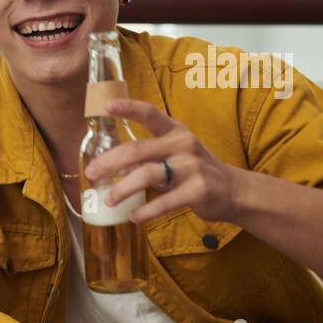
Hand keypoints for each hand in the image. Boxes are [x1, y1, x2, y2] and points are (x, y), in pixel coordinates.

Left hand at [84, 98, 239, 224]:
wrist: (232, 190)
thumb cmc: (192, 170)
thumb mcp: (172, 155)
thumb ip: (145, 157)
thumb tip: (109, 167)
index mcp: (175, 131)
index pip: (150, 114)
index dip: (128, 108)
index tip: (107, 106)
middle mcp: (183, 144)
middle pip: (138, 150)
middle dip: (109, 162)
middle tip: (90, 174)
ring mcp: (192, 166)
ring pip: (147, 175)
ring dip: (123, 189)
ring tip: (108, 200)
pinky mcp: (199, 190)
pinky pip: (165, 202)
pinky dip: (146, 211)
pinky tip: (133, 217)